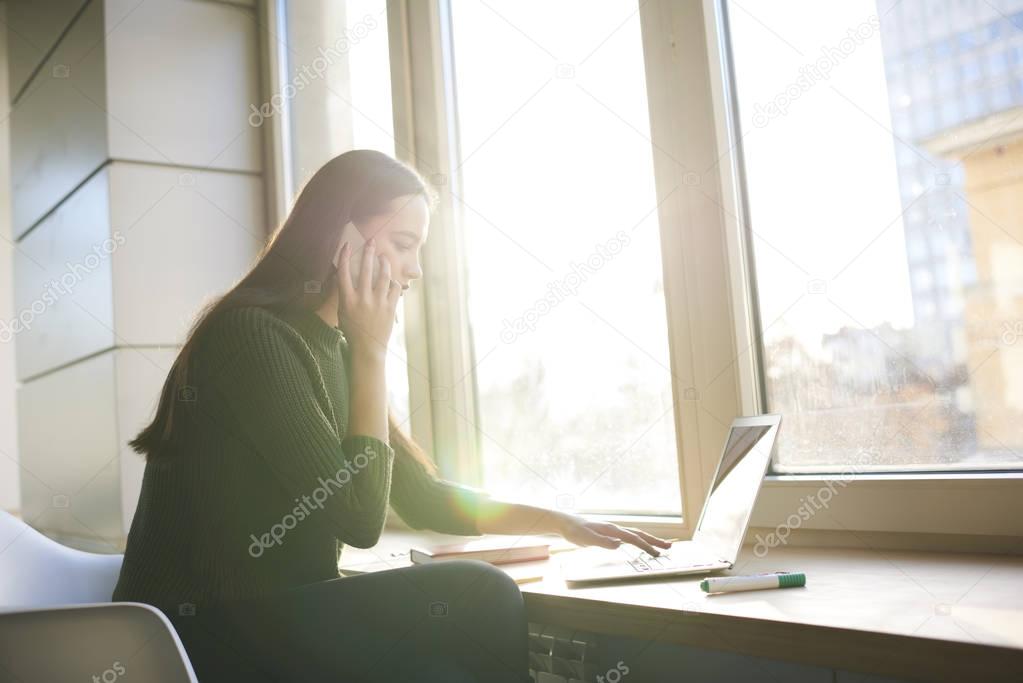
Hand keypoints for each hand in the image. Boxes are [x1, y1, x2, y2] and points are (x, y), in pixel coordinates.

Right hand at [336, 239, 400, 354]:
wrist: (367, 348)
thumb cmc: (352, 329)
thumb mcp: (343, 311)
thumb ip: (345, 294)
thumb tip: (346, 276)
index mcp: (347, 300)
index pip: (343, 273)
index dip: (344, 257)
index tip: (346, 245)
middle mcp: (362, 299)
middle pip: (365, 269)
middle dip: (368, 252)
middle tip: (371, 241)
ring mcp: (378, 303)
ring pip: (383, 276)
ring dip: (384, 263)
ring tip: (383, 257)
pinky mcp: (390, 308)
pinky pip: (394, 289)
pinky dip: (393, 282)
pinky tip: (391, 280)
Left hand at [555, 514, 672, 555]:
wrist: (566, 523)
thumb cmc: (575, 531)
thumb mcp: (587, 538)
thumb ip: (602, 542)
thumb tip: (619, 545)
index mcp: (612, 530)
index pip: (633, 539)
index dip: (646, 546)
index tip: (657, 554)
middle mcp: (615, 528)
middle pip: (639, 534)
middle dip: (654, 541)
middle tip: (669, 547)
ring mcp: (613, 530)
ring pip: (635, 534)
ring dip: (648, 540)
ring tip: (661, 546)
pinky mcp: (609, 533)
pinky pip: (629, 537)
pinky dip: (639, 540)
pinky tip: (640, 544)